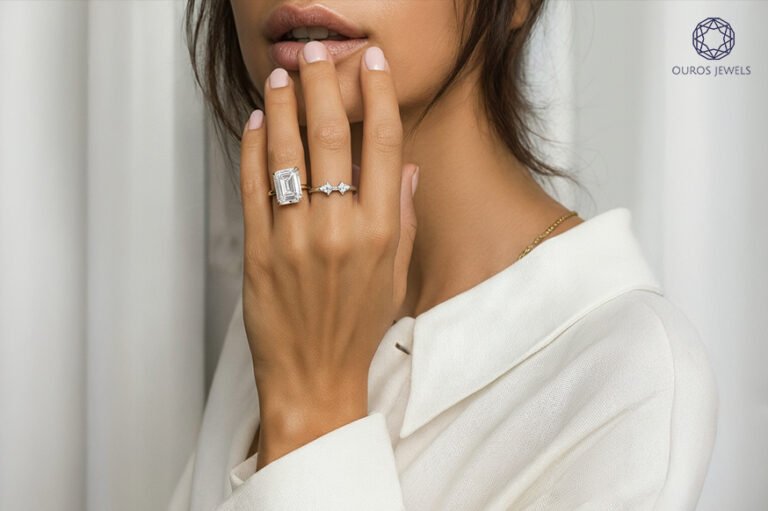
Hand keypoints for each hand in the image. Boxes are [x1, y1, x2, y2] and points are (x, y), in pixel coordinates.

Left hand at [238, 42, 418, 468]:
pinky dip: (252, 148)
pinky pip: (253, 186)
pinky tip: (256, 122)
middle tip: (318, 52)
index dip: (377, 94)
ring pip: (287, 152)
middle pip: (331, 136)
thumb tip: (404, 167)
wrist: (315, 377)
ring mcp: (295, 237)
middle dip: (325, 83)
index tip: (371, 63)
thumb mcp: (396, 274)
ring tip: (282, 74)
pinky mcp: (258, 249)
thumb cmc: (358, 329)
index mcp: (381, 231)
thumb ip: (402, 216)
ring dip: (283, 105)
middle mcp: (340, 227)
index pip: (382, 144)